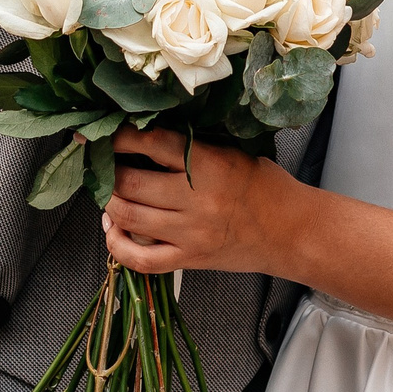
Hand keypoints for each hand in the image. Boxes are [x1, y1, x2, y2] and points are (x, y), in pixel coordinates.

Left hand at [101, 125, 301, 277]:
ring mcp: (191, 233)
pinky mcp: (190, 260)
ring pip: (129, 218)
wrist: (291, 231)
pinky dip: (117, 245)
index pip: (152, 143)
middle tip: (101, 164)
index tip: (103, 134)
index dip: (119, 137)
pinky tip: (112, 229)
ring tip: (107, 192)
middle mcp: (196, 199)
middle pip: (131, 183)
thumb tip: (145, 132)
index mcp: (209, 164)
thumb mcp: (233, 151)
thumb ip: (193, 144)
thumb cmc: (264, 186)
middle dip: (108, 172)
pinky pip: (142, 260)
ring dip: (108, 203)